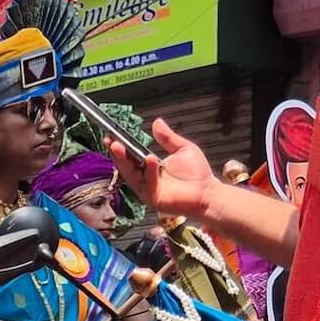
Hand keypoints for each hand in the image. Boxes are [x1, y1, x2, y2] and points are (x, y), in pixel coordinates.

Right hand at [109, 118, 226, 231]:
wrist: (208, 193)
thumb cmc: (197, 174)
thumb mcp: (182, 149)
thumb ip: (168, 137)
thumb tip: (156, 122)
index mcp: (148, 167)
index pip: (130, 156)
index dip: (121, 146)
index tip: (111, 135)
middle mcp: (144, 179)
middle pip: (126, 166)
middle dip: (117, 153)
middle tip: (111, 141)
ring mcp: (147, 190)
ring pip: (131, 175)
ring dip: (124, 161)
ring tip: (120, 146)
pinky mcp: (153, 198)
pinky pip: (147, 183)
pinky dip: (148, 170)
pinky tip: (150, 159)